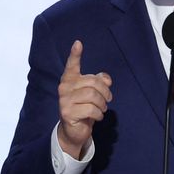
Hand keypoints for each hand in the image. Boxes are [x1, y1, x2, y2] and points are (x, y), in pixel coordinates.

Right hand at [57, 40, 111, 158]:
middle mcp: (64, 88)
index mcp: (70, 79)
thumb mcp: (94, 93)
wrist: (74, 130)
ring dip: (103, 104)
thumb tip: (106, 79)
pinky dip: (99, 114)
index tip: (78, 43)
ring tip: (102, 108)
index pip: (72, 65)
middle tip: (108, 99)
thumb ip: (100, 82)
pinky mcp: (67, 113)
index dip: (75, 54)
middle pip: (92, 83)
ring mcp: (64, 100)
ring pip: (93, 96)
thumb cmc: (85, 107)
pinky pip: (91, 109)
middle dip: (105, 92)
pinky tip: (97, 116)